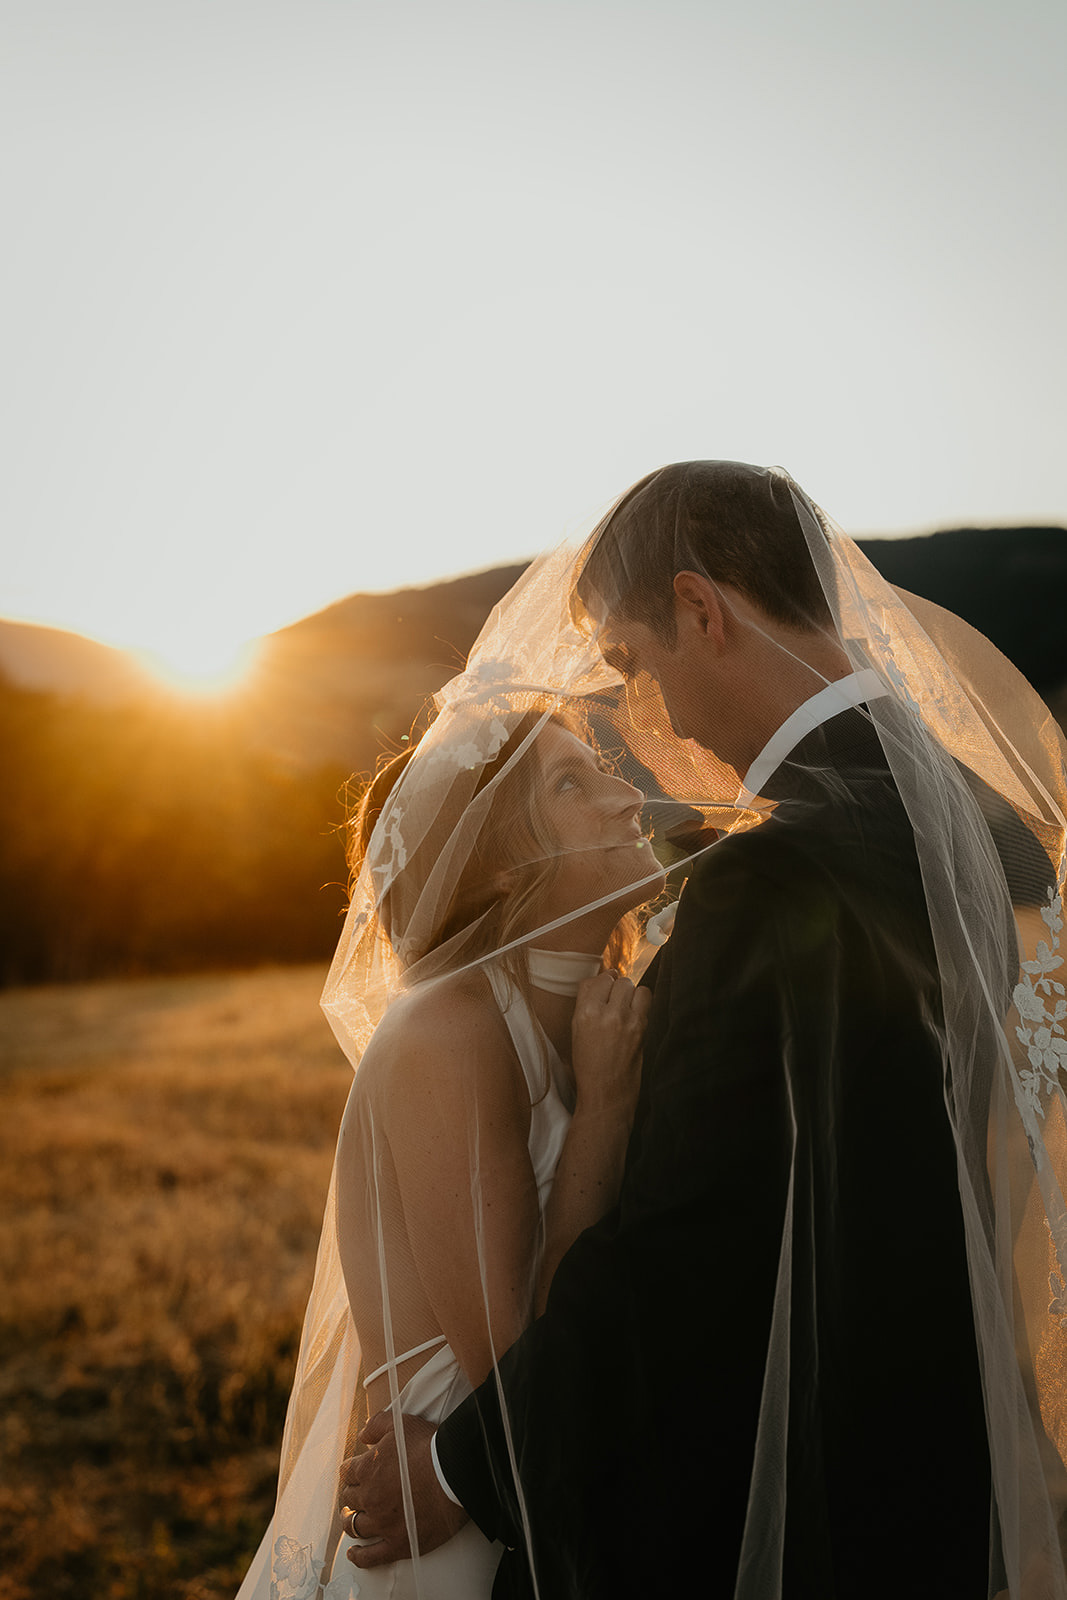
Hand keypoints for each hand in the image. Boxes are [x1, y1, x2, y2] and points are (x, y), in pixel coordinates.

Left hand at [338, 1409, 468, 1567]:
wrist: (455, 1474)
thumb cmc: (430, 1447)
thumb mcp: (401, 1424)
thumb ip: (377, 1425)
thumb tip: (362, 1435)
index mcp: (367, 1469)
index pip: (347, 1473)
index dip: (352, 1471)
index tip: (358, 1473)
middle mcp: (369, 1498)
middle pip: (349, 1499)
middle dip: (352, 1495)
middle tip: (358, 1495)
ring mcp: (382, 1523)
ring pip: (354, 1527)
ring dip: (351, 1522)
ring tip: (353, 1520)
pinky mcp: (398, 1544)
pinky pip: (371, 1557)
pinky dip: (360, 1557)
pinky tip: (355, 1553)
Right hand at [570, 969, 650, 1115]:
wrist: (606, 1095)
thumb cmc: (588, 1067)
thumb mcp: (577, 1034)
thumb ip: (586, 1006)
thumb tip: (602, 981)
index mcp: (583, 1014)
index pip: (594, 980)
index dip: (601, 984)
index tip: (604, 990)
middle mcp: (604, 1013)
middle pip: (616, 980)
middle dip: (616, 988)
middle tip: (615, 1003)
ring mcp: (624, 1019)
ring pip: (632, 985)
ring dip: (630, 992)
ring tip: (626, 1007)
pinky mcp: (641, 1027)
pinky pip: (645, 998)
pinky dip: (641, 1002)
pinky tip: (635, 1015)